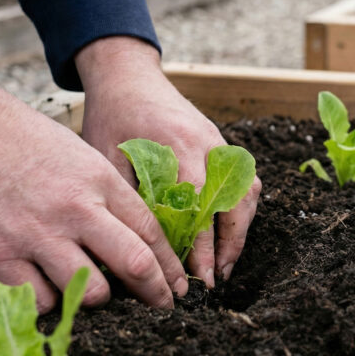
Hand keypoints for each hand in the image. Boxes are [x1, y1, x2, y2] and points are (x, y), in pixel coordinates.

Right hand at [0, 61, 188, 311]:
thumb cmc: (14, 136)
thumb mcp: (74, 153)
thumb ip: (103, 192)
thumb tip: (129, 233)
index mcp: (99, 180)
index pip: (151, 231)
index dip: (170, 264)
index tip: (177, 283)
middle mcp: (76, 209)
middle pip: (135, 265)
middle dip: (155, 292)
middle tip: (161, 307)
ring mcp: (37, 235)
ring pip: (92, 292)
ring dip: (97, 298)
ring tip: (91, 291)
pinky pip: (41, 300)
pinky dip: (49, 301)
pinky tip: (44, 288)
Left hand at [75, 36, 260, 287]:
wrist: (127, 76)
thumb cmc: (111, 116)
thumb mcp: (108, 156)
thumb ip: (131, 196)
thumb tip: (143, 247)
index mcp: (179, 145)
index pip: (202, 204)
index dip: (205, 243)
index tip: (202, 275)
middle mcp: (208, 143)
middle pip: (235, 201)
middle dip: (229, 245)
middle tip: (216, 279)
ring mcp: (219, 141)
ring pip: (246, 192)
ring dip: (239, 230)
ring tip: (223, 264)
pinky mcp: (221, 143)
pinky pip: (244, 180)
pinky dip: (240, 210)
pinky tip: (227, 234)